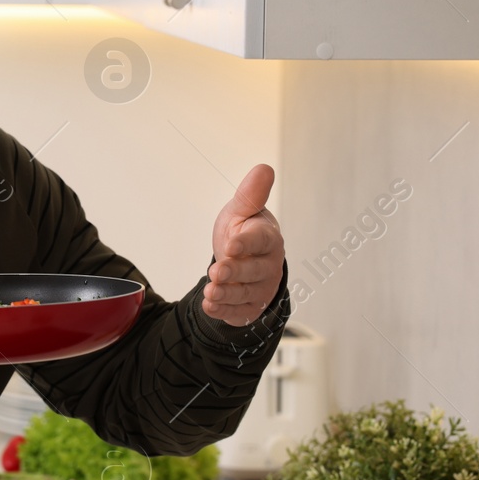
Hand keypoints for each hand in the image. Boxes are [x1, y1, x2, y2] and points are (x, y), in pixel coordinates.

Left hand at [203, 164, 284, 326]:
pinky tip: (209, 306)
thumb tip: (264, 168)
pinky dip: (223, 311)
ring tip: (210, 291)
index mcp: (268, 239)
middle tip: (217, 272)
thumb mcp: (240, 211)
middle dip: (235, 273)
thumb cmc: (242, 231)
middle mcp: (268, 265)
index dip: (247, 244)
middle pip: (254, 271)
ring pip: (245, 294)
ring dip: (227, 294)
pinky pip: (238, 311)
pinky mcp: (250, 306)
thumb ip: (250, 194)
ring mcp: (261, 288)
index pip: (261, 241)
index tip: (231, 245)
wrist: (240, 259)